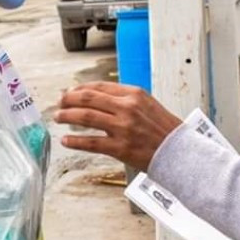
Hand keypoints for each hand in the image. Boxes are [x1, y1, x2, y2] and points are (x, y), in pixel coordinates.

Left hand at [54, 82, 182, 171]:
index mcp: (135, 94)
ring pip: (86, 117)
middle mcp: (127, 108)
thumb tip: (99, 98)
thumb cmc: (165, 130)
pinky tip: (66, 140)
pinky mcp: (121, 148)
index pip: (100, 87)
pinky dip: (75, 141)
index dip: (81, 88)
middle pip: (88, 98)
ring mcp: (123, 128)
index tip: (71, 92)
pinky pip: (91, 143)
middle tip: (59, 102)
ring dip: (68, 116)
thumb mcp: (148, 105)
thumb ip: (126, 100)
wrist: (181, 153)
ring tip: (58, 117)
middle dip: (69, 99)